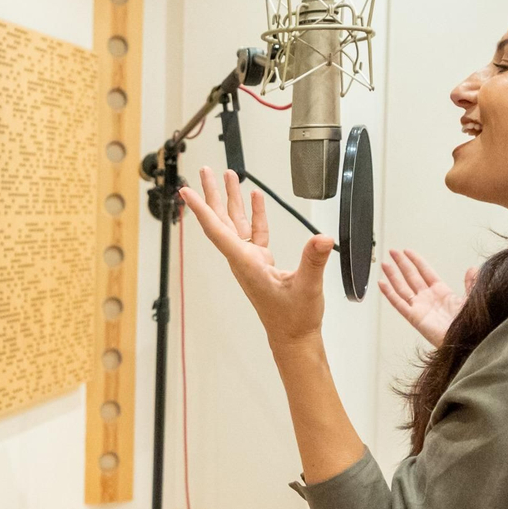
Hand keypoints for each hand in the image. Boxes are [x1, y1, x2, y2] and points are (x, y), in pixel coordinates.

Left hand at [178, 167, 332, 347]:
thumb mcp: (307, 288)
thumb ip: (314, 261)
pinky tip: (255, 199)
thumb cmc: (294, 319)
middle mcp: (243, 259)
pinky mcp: (262, 263)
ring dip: (231, 199)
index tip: (185, 192)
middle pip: (222, 220)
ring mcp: (251, 260)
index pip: (217, 231)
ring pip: (236, 223)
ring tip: (229, 176)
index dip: (201, 209)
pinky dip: (255, 215)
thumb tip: (322, 239)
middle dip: (212, 194)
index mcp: (246, 263)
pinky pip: (254, 233)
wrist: (294, 337)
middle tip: (204, 171)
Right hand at [378, 248, 476, 346]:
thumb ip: (471, 284)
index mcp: (442, 292)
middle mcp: (428, 298)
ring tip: (385, 264)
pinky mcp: (414, 317)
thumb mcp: (473, 300)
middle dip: (401, 263)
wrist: (467, 340)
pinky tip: (382, 283)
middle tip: (393, 252)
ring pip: (402, 287)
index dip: (416, 261)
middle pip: (411, 276)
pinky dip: (389, 293)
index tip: (408, 252)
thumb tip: (472, 270)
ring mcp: (420, 307)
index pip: (425, 272)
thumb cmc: (470, 325)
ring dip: (393, 275)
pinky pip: (399, 303)